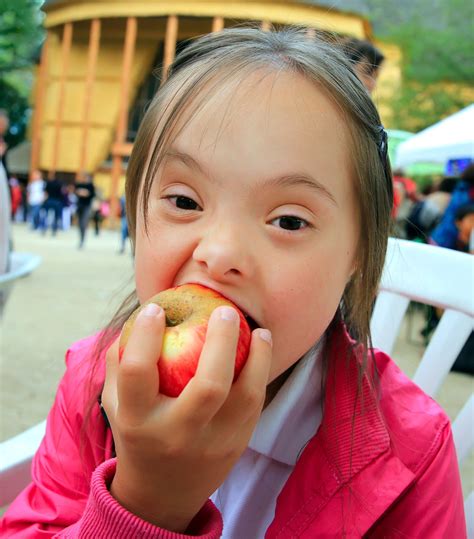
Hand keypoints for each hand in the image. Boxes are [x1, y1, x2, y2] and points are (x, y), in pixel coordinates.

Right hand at [102, 303, 271, 531]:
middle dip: (221, 342)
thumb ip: (121, 360)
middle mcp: (176, 435)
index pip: (139, 372)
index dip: (146, 335)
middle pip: (208, 386)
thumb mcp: (117, 401)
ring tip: (258, 330)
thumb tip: (140, 315)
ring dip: (257, 357)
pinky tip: (261, 346)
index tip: (157, 307)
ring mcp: (212, 444)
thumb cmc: (138, 431)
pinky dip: (261, 371)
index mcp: (137, 421)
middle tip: (225, 312)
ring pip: (245, 397)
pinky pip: (255, 404)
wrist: (163, 493)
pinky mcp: (237, 445)